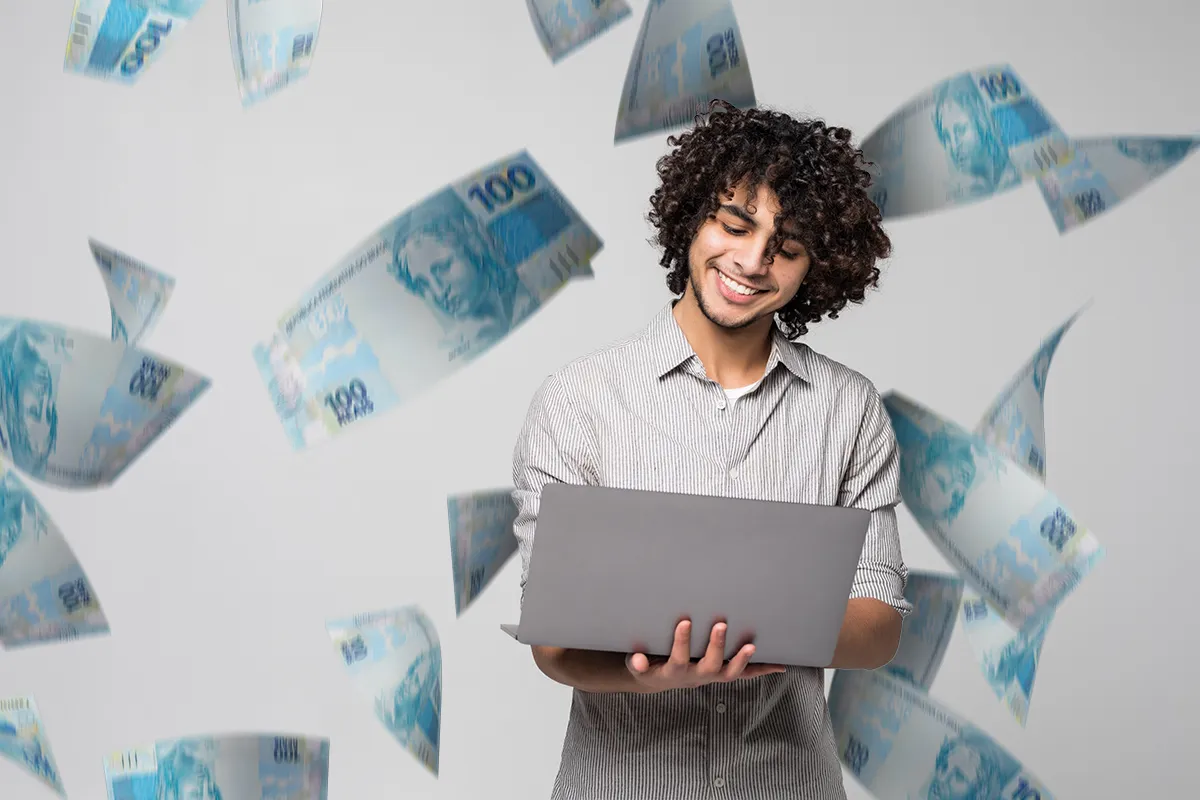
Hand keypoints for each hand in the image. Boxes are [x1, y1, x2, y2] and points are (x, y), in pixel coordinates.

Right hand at [625, 619, 786, 691]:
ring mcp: (711, 676)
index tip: (685, 622)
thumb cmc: (649, 664)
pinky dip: (761, 670)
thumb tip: (637, 660)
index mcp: (674, 671)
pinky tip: (778, 665)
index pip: (678, 658)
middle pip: (709, 666)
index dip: (682, 643)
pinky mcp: (721, 674)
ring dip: (742, 660)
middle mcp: (696, 676)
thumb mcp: (637, 665)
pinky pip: (744, 675)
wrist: (659, 679)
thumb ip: (637, 662)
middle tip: (721, 624)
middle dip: (716, 646)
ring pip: (730, 673)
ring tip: (752, 646)